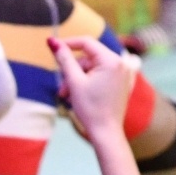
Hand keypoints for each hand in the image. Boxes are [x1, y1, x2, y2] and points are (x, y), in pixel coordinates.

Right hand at [50, 37, 143, 174]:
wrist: (106, 133)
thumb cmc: (90, 108)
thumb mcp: (74, 81)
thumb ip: (64, 59)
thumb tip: (52, 41)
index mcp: (111, 61)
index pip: (86, 42)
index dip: (68, 43)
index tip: (52, 48)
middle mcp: (121, 64)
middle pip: (88, 58)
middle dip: (72, 71)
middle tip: (62, 88)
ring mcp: (123, 74)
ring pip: (92, 68)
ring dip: (77, 79)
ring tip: (67, 96)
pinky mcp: (121, 84)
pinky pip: (100, 75)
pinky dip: (88, 82)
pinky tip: (79, 96)